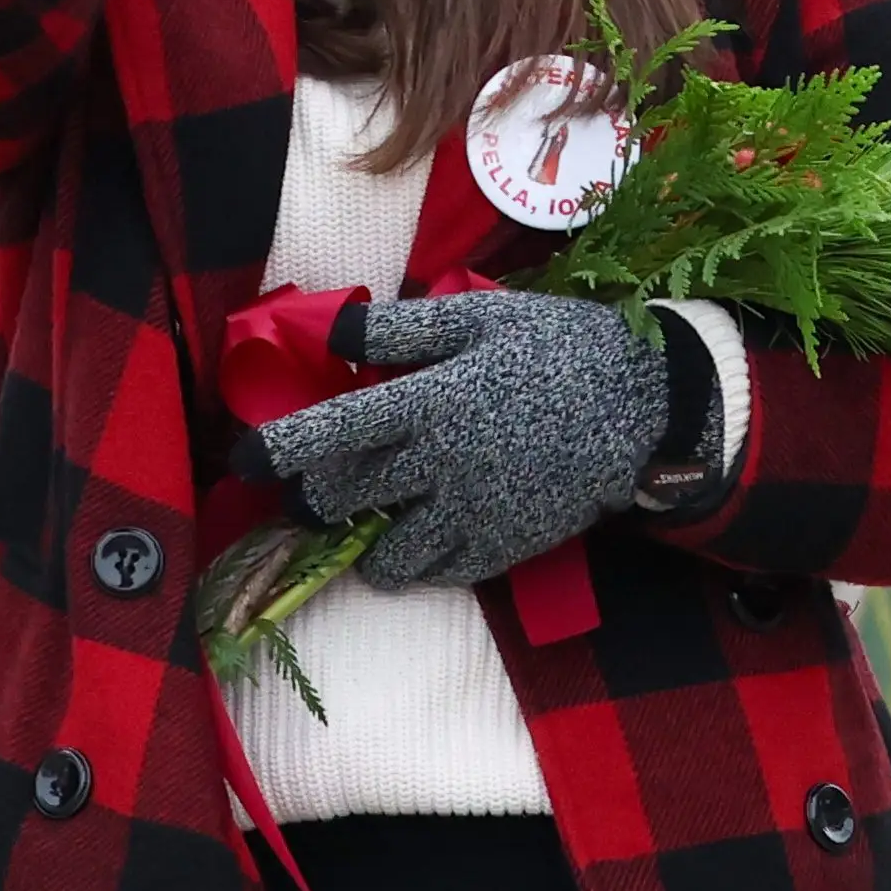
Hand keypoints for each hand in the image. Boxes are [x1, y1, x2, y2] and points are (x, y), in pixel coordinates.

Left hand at [255, 285, 689, 587]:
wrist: (649, 404)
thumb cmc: (560, 347)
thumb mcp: (482, 318)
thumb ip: (402, 327)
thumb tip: (334, 333)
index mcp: (432, 401)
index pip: (335, 431)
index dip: (280, 450)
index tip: (241, 463)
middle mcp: (445, 462)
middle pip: (348, 497)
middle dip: (314, 500)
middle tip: (310, 494)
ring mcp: (476, 511)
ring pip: (387, 552)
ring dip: (361, 544)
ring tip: (364, 525)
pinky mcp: (506, 545)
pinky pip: (439, 573)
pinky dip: (414, 565)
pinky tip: (415, 541)